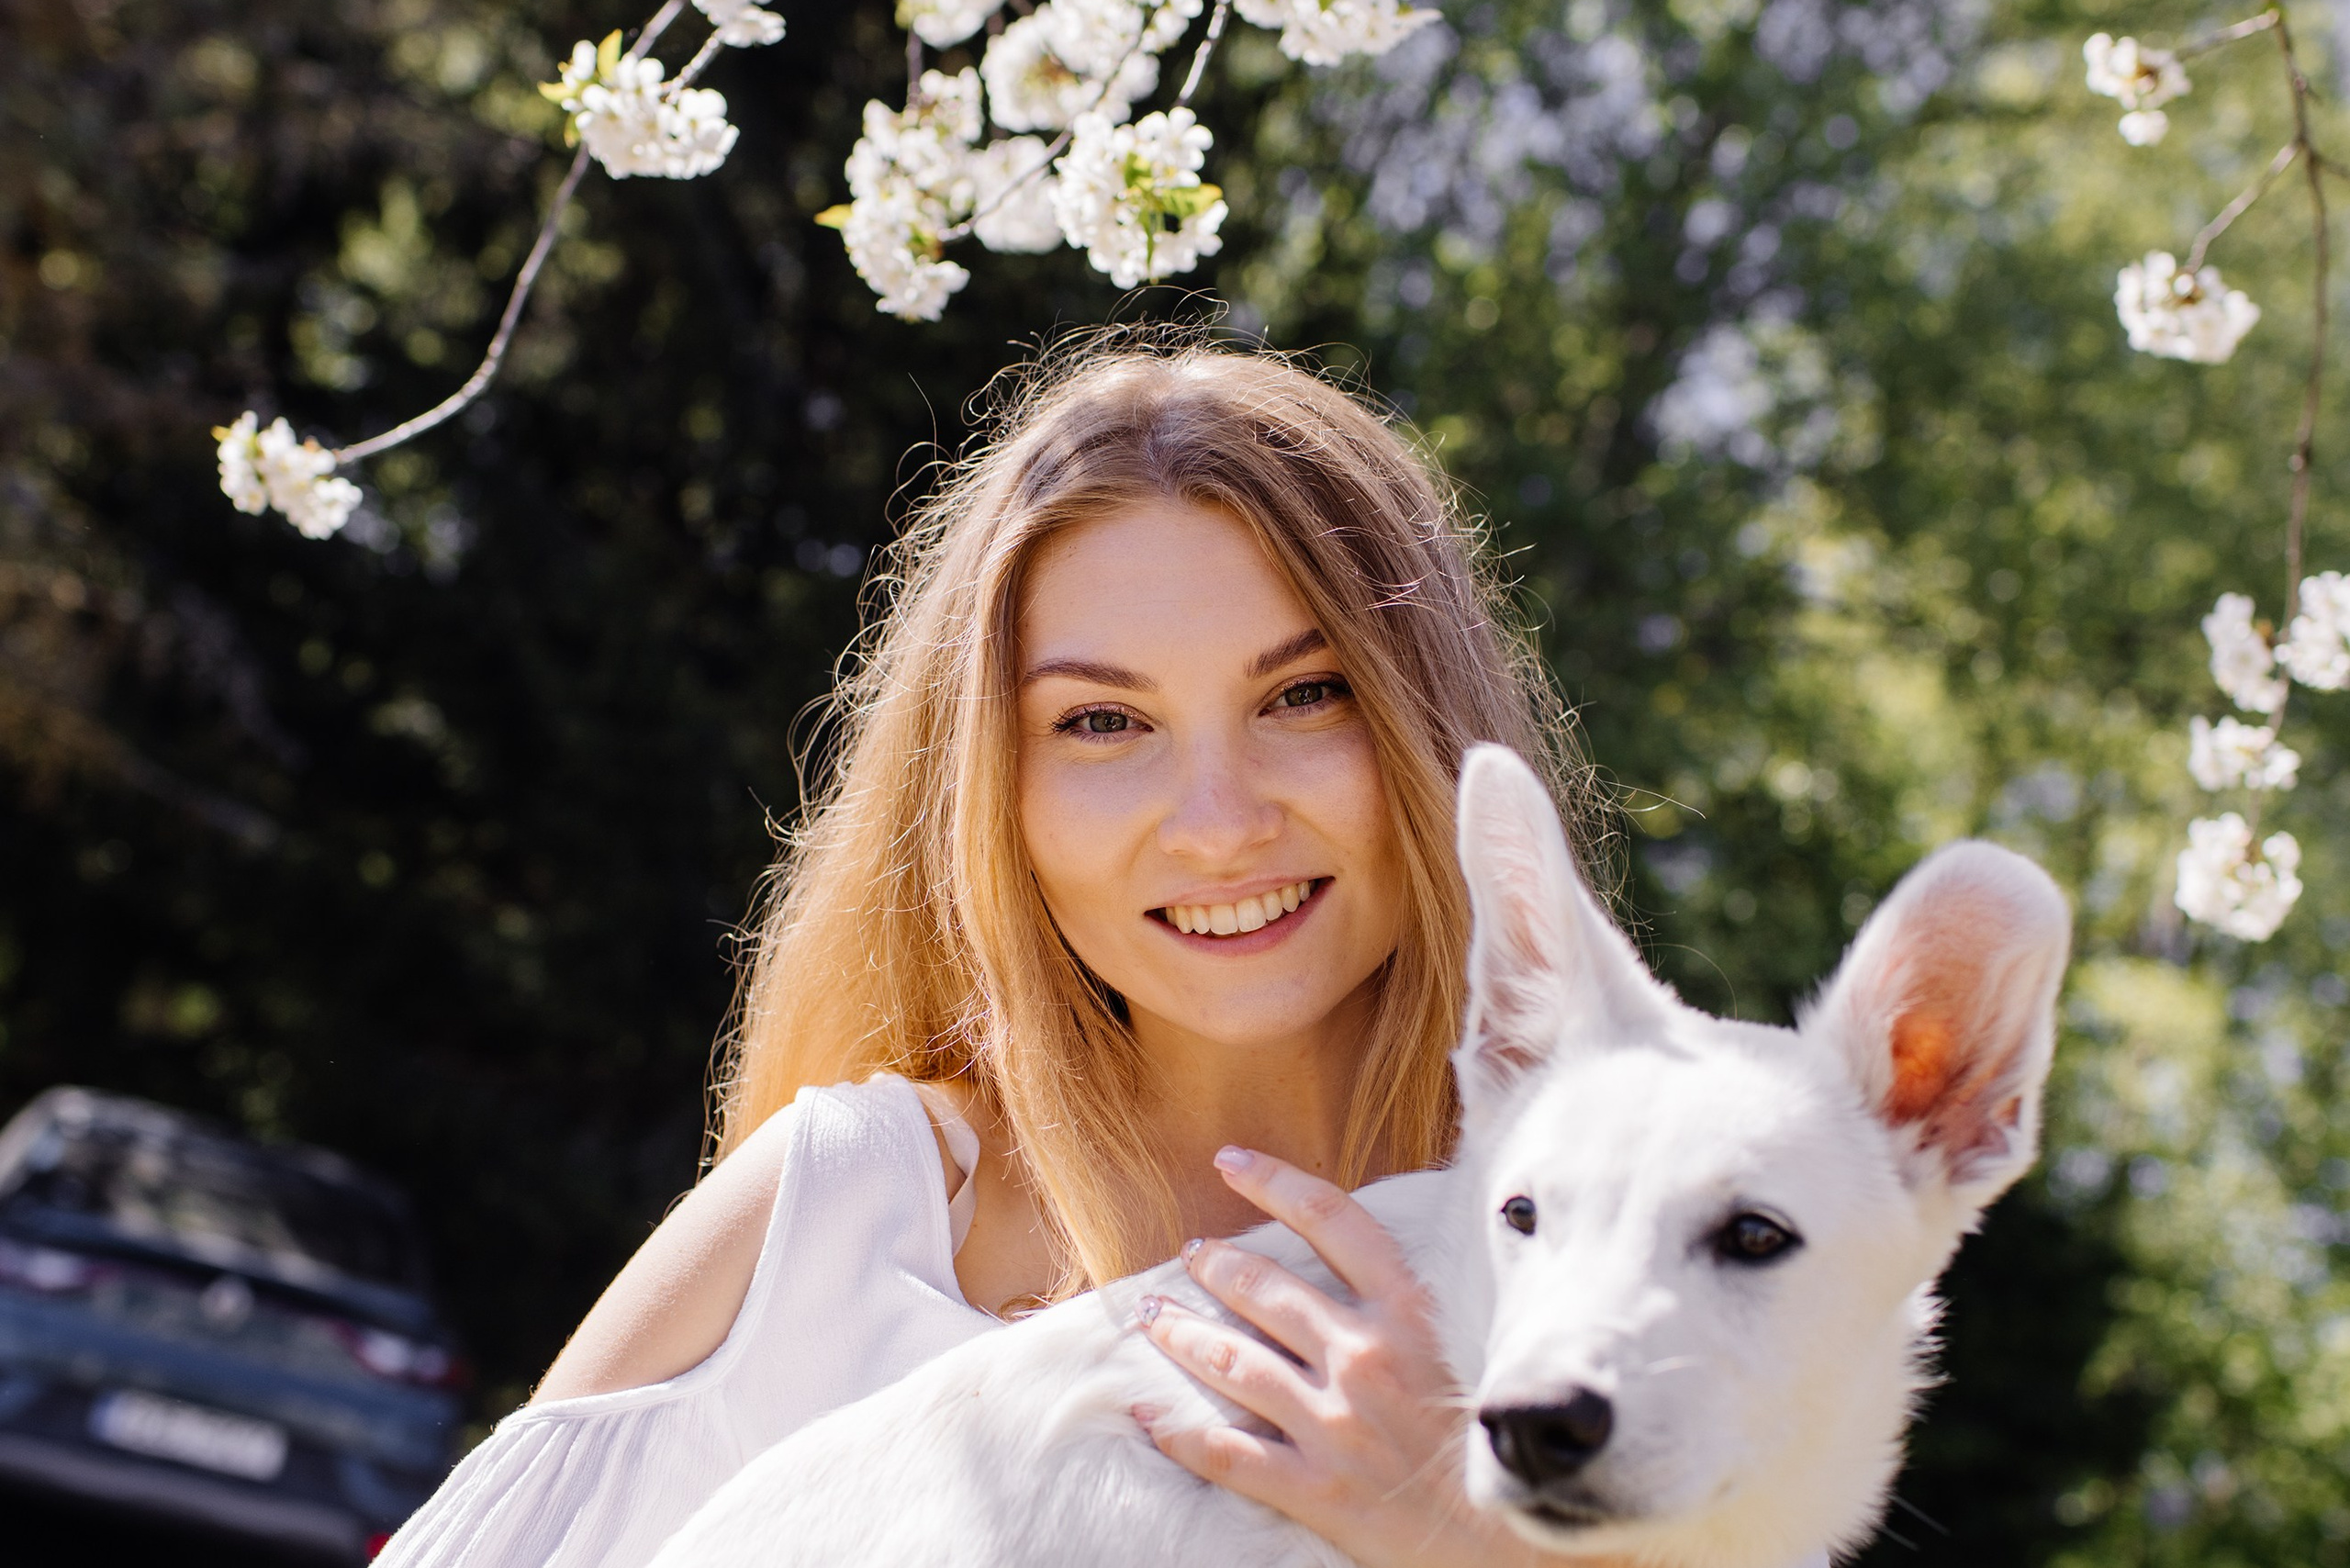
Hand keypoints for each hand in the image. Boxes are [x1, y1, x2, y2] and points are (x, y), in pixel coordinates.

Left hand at [1135, 1147, 1617, 1567]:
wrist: (1521, 1541)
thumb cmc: (1506, 1440)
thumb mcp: (1483, 1347)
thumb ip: (1429, 1302)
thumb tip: (1384, 1257)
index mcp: (1412, 1315)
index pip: (1332, 1221)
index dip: (1274, 1183)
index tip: (1231, 1162)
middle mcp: (1365, 1358)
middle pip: (1267, 1290)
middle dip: (1216, 1265)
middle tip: (1189, 1254)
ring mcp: (1336, 1425)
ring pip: (1234, 1364)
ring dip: (1182, 1334)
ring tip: (1152, 1316)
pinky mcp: (1317, 1489)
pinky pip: (1229, 1454)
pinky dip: (1179, 1432)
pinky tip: (1148, 1413)